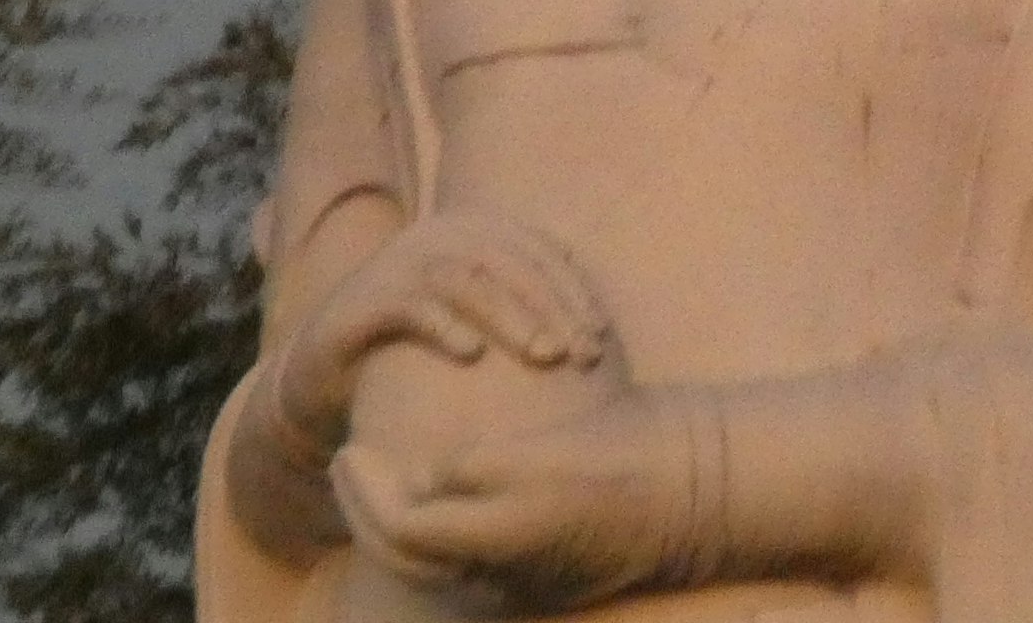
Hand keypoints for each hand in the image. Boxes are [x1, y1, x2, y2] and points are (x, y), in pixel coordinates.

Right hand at [276, 212, 613, 462]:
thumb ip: (525, 320)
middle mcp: (438, 238)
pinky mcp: (365, 298)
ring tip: (544, 355)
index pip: (537, 252)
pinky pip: (410, 304)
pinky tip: (470, 355)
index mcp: (472, 237)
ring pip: (467, 278)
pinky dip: (443, 324)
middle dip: (553, 305)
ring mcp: (399, 263)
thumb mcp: (478, 334)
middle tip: (581, 353)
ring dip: (511, 315)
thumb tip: (600, 341)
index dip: (574, 290)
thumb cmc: (418, 363)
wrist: (329, 382)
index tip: (600, 340)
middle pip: (510, 261)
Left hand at [333, 388, 701, 616]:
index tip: (350, 449)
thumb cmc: (612, 461)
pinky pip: (466, 560)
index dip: (365, 493)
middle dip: (367, 513)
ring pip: (434, 566)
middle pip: (407, 559)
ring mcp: (521, 582)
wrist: (684, 488)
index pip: (399, 531)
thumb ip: (468, 471)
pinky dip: (436, 530)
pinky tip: (435, 492)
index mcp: (492, 549)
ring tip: (380, 476)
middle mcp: (499, 580)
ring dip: (396, 524)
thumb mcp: (534, 455)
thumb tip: (423, 479)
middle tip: (348, 460)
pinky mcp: (541, 573)